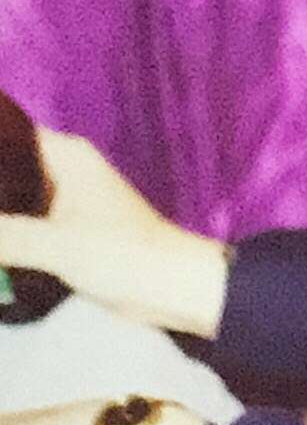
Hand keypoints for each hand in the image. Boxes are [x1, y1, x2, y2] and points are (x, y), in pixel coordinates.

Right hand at [0, 130, 227, 337]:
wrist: (172, 288)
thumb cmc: (125, 255)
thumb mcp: (57, 244)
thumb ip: (3, 235)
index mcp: (66, 156)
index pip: (7, 135)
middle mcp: (62, 171)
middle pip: (4, 170)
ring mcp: (62, 202)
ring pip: (9, 200)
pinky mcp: (62, 232)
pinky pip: (19, 225)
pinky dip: (1, 235)